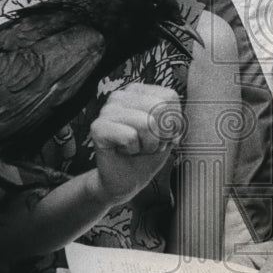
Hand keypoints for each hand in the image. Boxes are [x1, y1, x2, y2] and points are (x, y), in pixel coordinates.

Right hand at [89, 84, 181, 203]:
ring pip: (147, 123)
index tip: (162, 134)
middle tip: (149, 144)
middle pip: (160, 108)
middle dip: (161, 134)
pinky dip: (134, 149)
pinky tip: (125, 151)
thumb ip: (174, 120)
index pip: (170, 97)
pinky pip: (130, 136)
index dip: (174, 122)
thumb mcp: (169, 134)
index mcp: (138, 92)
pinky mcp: (98, 127)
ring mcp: (107, 110)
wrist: (126, 180)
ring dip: (148, 144)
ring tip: (138, 148)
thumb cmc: (146, 154)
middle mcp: (121, 96)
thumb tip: (172, 120)